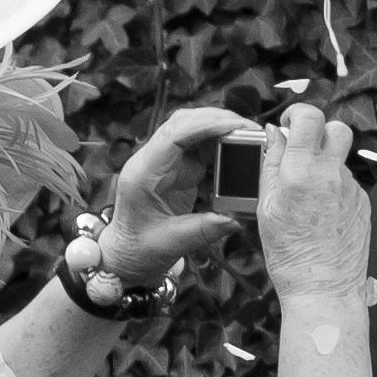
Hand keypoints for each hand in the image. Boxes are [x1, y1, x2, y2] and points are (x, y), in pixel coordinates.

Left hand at [94, 104, 258, 287]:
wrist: (125, 255)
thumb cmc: (138, 250)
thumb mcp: (171, 244)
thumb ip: (205, 229)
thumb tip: (237, 218)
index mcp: (143, 174)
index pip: (173, 135)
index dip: (206, 125)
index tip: (236, 125)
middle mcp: (151, 161)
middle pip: (183, 123)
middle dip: (217, 120)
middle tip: (251, 129)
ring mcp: (163, 163)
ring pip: (192, 130)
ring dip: (220, 128)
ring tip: (249, 136)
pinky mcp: (176, 170)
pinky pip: (198, 147)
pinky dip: (219, 143)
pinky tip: (238, 149)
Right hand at [250, 103, 374, 306]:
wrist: (324, 288)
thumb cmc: (288, 253)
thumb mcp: (266, 206)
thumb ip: (270, 164)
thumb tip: (275, 133)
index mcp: (301, 172)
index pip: (310, 117)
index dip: (298, 114)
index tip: (289, 125)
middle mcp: (331, 175)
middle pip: (337, 129)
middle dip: (319, 133)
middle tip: (302, 151)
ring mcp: (352, 189)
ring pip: (340, 160)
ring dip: (324, 165)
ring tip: (307, 194)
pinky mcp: (364, 202)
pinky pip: (347, 184)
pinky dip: (334, 189)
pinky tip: (322, 213)